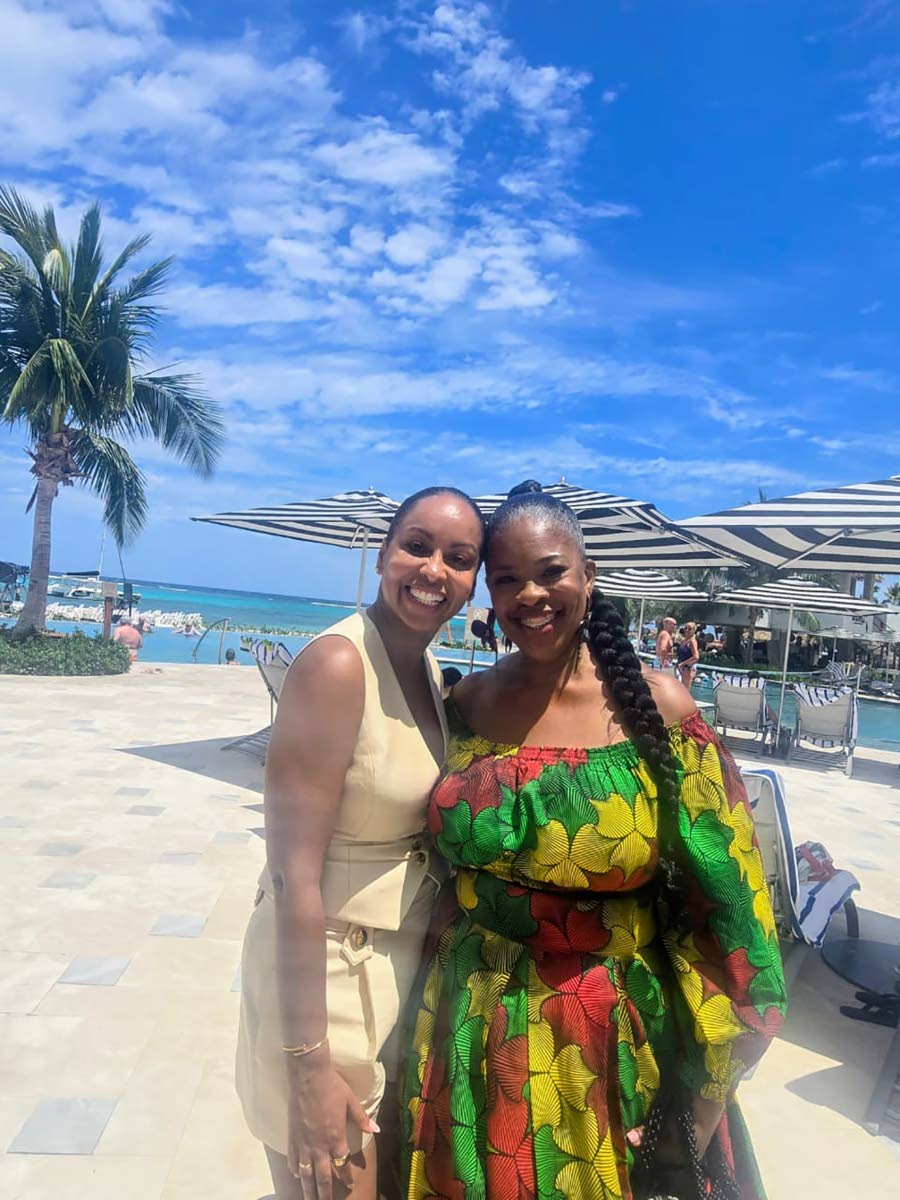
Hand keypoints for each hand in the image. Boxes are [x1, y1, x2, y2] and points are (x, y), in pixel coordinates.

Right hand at [287, 1056, 377, 1198]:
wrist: (309, 1076)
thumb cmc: (332, 1086)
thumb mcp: (351, 1101)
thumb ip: (362, 1119)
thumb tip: (376, 1130)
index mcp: (336, 1137)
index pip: (342, 1164)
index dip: (346, 1176)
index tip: (349, 1184)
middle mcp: (319, 1145)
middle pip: (322, 1176)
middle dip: (325, 1193)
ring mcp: (304, 1143)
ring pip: (305, 1173)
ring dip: (308, 1188)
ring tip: (309, 1199)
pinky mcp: (292, 1136)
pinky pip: (293, 1158)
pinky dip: (295, 1169)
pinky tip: (296, 1174)